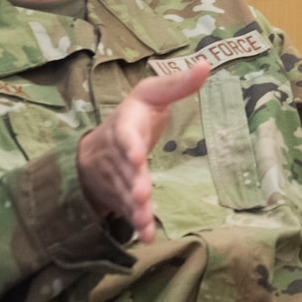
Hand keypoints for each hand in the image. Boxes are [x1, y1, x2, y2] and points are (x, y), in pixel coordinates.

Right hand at [76, 61, 209, 243]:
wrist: (95, 147)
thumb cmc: (134, 115)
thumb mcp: (152, 94)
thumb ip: (178, 84)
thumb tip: (206, 64)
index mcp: (126, 125)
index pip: (125, 135)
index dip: (130, 145)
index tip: (137, 156)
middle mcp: (117, 154)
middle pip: (124, 170)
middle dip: (133, 182)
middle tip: (142, 194)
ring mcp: (116, 178)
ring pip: (124, 194)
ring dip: (135, 207)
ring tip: (146, 219)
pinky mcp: (119, 196)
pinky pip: (126, 211)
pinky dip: (135, 224)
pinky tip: (146, 237)